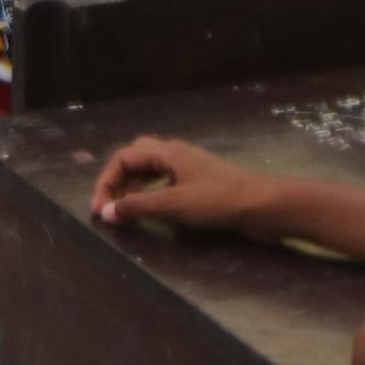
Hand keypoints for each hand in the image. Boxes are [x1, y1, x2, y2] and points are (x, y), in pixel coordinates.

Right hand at [89, 136, 280, 237]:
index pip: (123, 158)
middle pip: (135, 158)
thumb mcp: (173, 205)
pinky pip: (165, 182)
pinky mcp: (200, 183)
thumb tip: (106, 212)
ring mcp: (189, 168)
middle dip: (117, 180)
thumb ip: (137, 207)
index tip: (101, 210)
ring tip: (124, 210)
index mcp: (167, 152)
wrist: (263, 206)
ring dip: (133, 188)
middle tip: (109, 205)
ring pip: (150, 170)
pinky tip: (152, 209)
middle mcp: (175, 154)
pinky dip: (150, 193)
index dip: (106, 183)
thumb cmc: (218, 200)